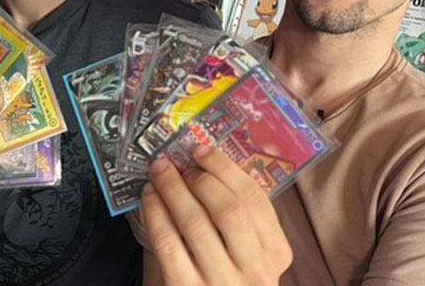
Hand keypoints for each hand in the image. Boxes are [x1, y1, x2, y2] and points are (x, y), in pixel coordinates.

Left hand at [142, 146, 291, 285]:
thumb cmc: (227, 280)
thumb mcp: (247, 253)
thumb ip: (239, 219)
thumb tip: (206, 167)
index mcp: (276, 253)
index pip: (255, 199)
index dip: (225, 169)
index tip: (202, 151)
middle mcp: (255, 270)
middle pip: (228, 208)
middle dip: (199, 178)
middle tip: (177, 165)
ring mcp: (222, 282)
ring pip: (195, 223)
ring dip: (172, 190)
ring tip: (159, 174)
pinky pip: (168, 243)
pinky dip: (156, 214)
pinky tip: (149, 198)